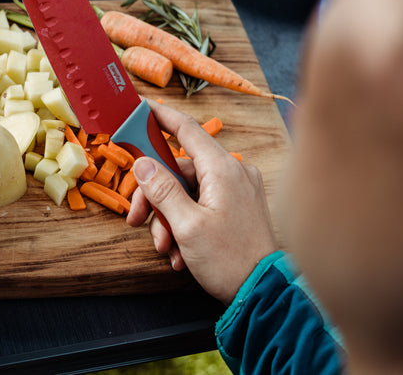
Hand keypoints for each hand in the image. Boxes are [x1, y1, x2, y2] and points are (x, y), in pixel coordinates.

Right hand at [127, 101, 277, 304]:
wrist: (264, 293)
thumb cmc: (230, 260)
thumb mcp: (186, 225)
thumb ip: (162, 190)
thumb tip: (142, 163)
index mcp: (222, 169)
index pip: (186, 130)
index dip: (161, 117)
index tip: (142, 109)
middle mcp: (233, 173)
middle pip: (179, 170)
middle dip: (155, 197)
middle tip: (138, 220)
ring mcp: (238, 190)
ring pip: (188, 191)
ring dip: (169, 218)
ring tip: (166, 247)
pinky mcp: (239, 206)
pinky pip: (203, 204)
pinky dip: (186, 224)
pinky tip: (180, 252)